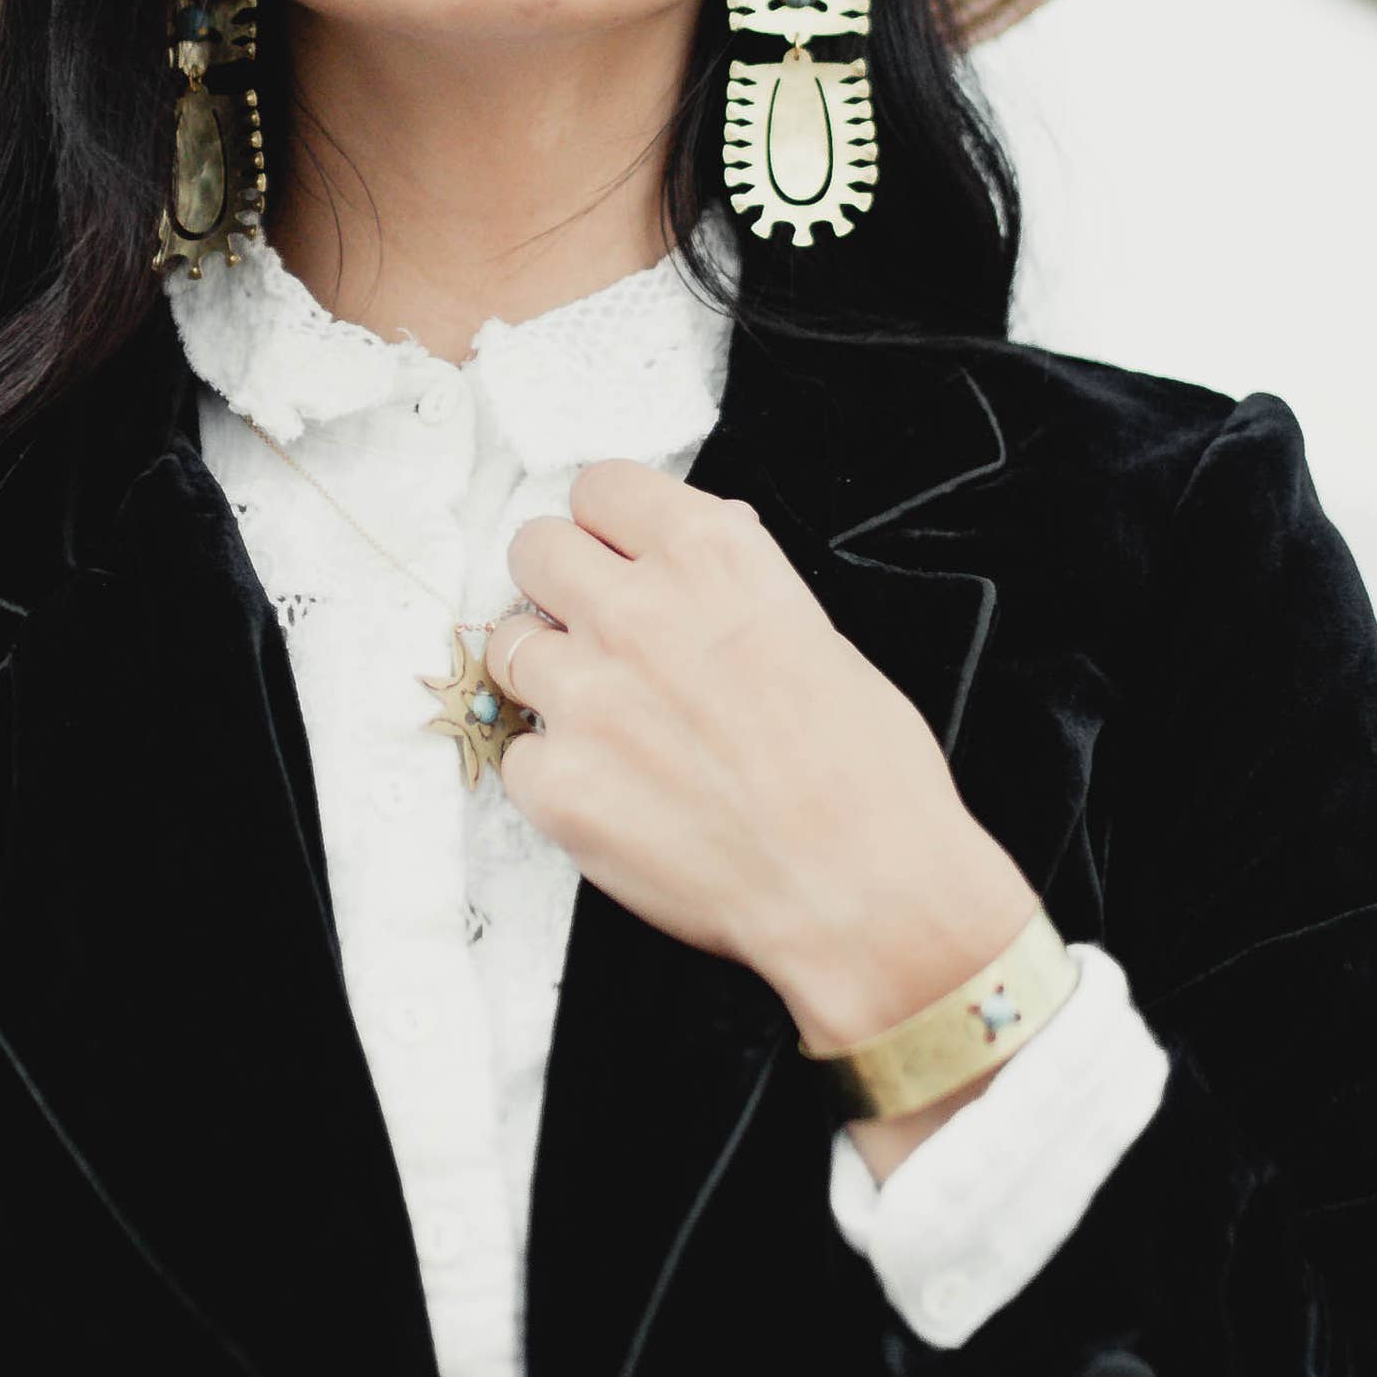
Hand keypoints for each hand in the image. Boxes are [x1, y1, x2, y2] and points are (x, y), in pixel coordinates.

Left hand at [491, 462, 1036, 1070]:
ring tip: (605, 721)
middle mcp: (635, 610)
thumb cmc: (868, 774)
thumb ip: (739, 589)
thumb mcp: (818, 637)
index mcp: (710, 556)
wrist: (863, 890)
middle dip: (555, 583)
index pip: (602, 486)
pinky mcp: (557, 783)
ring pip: (508, 647)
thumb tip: (703, 556)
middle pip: (534, 548)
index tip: (614, 552)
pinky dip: (556, 773)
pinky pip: (520, 754)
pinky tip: (616, 796)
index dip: (606, 525)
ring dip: (547, 675)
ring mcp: (585, 696)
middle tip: (588, 628)